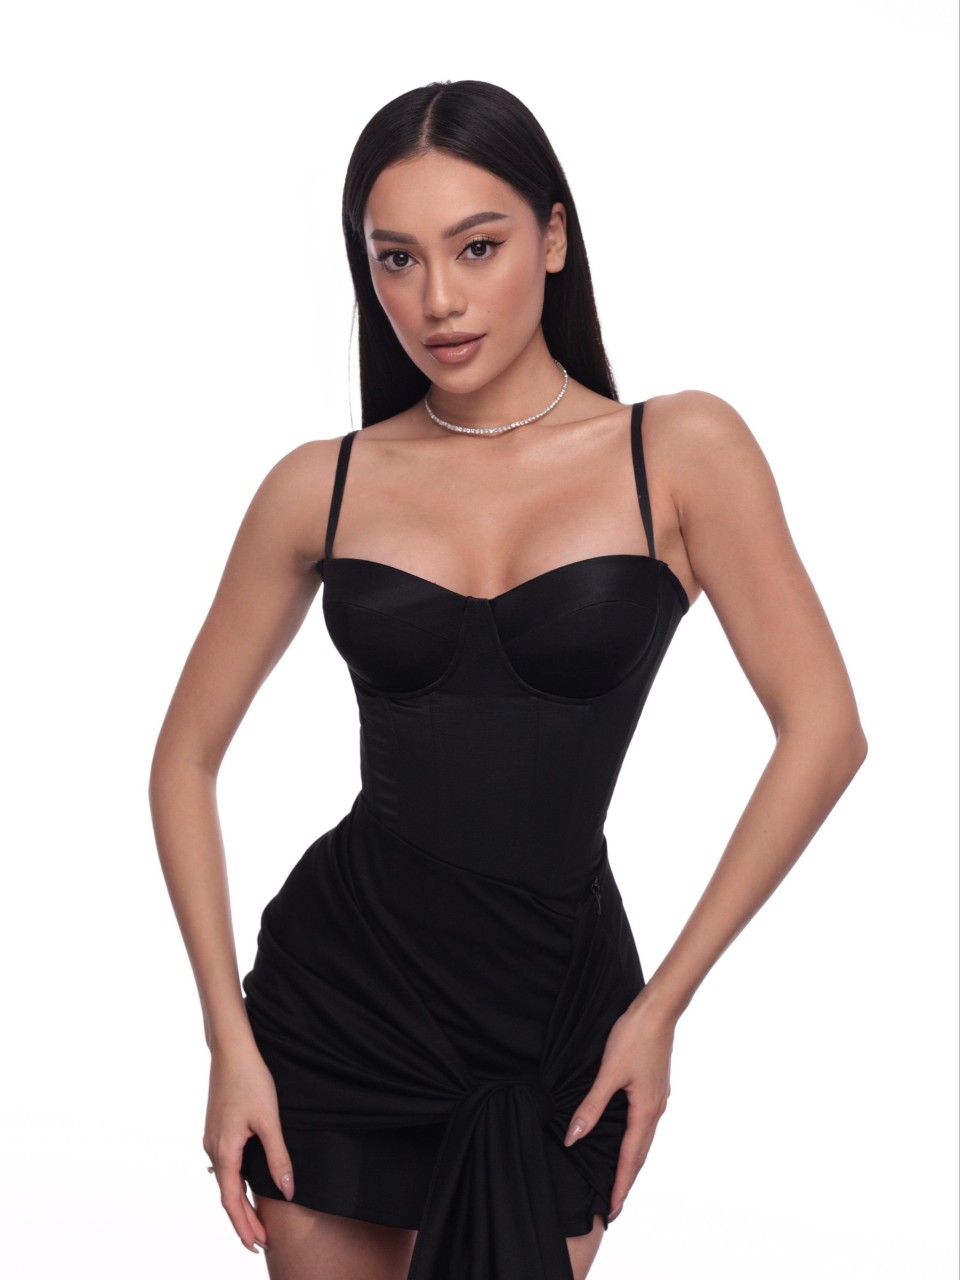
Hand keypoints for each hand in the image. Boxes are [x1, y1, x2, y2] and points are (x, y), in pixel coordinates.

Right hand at [202, 1046, 294, 1252]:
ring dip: (239, 1202)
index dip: (244, 1225)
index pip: (232, 1201)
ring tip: (255, 1220)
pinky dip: (235, 1183)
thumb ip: (278, 1157)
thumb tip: (288, 1190)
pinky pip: (225, 1165)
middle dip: (243, 1220)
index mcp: (224, 1152)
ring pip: (225, 1180)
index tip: (257, 1245)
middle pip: (227, 1195)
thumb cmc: (251, 1081)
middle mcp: (213, 1149)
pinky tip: (244, 1185)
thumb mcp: (269, 1120)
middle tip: (260, 1242)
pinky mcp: (217, 1129)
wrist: (232, 1051)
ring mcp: (213, 1139)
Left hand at [563, 994, 675, 1222]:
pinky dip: (635, 1140)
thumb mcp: (608, 1073)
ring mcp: (658, 1098)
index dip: (620, 1184)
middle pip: (640, 1154)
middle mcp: (655, 1110)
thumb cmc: (633, 1037)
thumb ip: (591, 1106)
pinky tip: (627, 1137)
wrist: (658, 1011)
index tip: (612, 1209)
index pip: (630, 1158)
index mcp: (644, 1111)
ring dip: (632, 1161)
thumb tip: (574, 1137)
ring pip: (643, 1139)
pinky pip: (644, 1124)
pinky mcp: (655, 1087)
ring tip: (620, 1178)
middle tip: (615, 1205)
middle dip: (627, 1180)